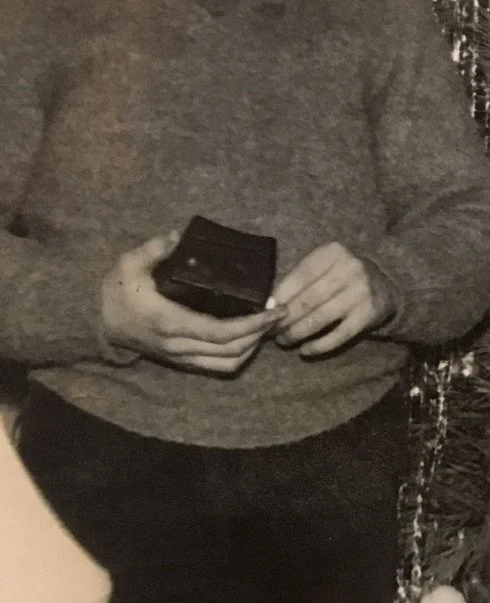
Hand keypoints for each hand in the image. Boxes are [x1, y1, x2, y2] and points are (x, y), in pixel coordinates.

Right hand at [99, 233, 277, 373]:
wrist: (96, 322)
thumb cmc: (115, 292)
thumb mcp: (128, 265)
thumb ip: (153, 249)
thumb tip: (177, 236)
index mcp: (171, 323)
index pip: (222, 332)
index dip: (253, 325)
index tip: (275, 310)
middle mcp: (179, 346)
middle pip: (232, 350)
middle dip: (261, 334)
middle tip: (281, 314)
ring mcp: (181, 357)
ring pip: (228, 364)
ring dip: (253, 348)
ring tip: (269, 325)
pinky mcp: (182, 361)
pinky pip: (217, 367)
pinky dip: (239, 356)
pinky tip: (251, 338)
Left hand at [269, 243, 395, 356]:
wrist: (385, 287)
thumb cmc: (343, 277)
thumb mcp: (325, 267)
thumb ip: (300, 280)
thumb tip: (270, 305)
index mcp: (334, 252)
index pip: (301, 275)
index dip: (281, 295)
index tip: (267, 311)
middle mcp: (350, 269)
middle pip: (308, 299)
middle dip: (285, 318)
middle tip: (271, 330)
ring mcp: (361, 293)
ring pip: (320, 318)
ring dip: (297, 333)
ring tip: (284, 340)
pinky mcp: (368, 315)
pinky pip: (338, 335)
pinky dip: (319, 345)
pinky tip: (305, 350)